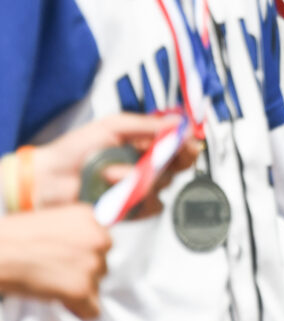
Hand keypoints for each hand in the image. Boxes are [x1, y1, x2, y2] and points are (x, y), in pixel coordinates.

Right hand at [0, 204, 111, 317]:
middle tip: (57, 274)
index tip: (70, 261)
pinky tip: (61, 301)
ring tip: (52, 284)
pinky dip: (79, 310)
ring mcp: (93, 264)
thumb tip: (84, 254)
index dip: (85, 254)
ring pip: (96, 286)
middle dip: (83, 272)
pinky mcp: (82, 288)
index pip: (102, 243)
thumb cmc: (15, 239)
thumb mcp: (54, 223)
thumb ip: (77, 233)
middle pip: (102, 265)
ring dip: (79, 288)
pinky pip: (92, 309)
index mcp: (91, 218)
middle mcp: (99, 238)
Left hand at [33, 112, 200, 216]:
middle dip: (167, 161)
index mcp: (144, 145)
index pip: (178, 145)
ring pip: (161, 185)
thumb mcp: (113, 126)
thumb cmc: (75, 150)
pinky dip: (132, 198)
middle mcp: (145, 167)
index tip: (186, 141)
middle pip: (177, 166)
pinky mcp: (130, 210)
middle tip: (153, 157)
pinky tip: (112, 192)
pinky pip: (148, 206)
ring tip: (110, 173)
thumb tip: (178, 122)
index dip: (186, 143)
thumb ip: (147, 125)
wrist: (48, 180)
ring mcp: (138, 189)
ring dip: (136, 178)